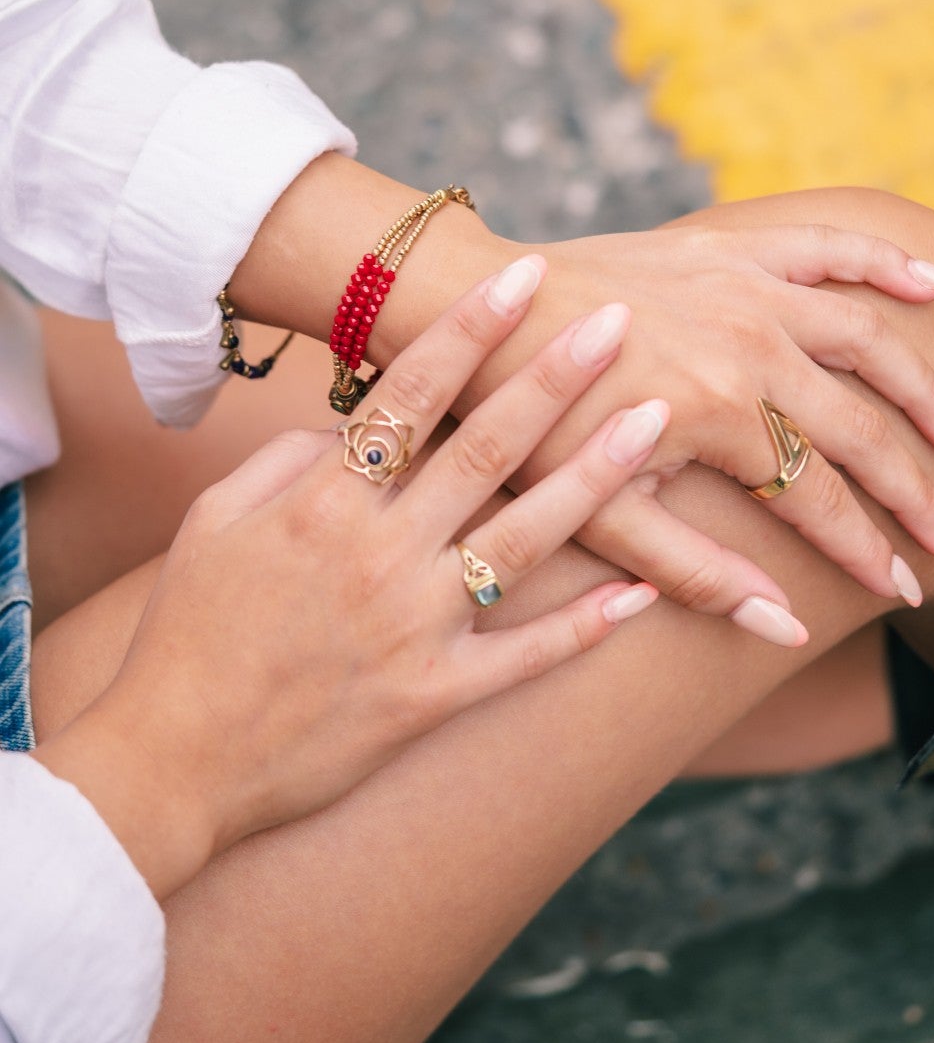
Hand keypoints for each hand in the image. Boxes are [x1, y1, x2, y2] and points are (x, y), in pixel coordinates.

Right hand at [34, 257, 662, 900]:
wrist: (171, 765)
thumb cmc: (185, 634)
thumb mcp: (213, 524)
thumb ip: (284, 461)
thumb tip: (349, 427)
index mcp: (321, 504)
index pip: (410, 395)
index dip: (471, 329)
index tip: (524, 276)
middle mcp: (378, 557)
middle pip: (486, 450)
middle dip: (556, 378)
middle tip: (618, 323)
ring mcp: (414, 629)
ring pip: (525, 539)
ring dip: (596, 476)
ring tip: (654, 421)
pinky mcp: (435, 699)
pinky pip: (526, 657)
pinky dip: (587, 628)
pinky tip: (645, 592)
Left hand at [454, 210, 933, 627]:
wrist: (468, 312)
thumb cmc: (521, 424)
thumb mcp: (594, 515)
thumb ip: (694, 571)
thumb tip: (786, 628)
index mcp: (719, 415)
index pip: (822, 501)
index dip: (869, 553)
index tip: (906, 594)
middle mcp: (749, 345)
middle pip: (862, 430)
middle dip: (919, 495)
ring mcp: (744, 287)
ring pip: (869, 340)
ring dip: (929, 392)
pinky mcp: (728, 248)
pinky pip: (826, 246)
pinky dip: (885, 259)